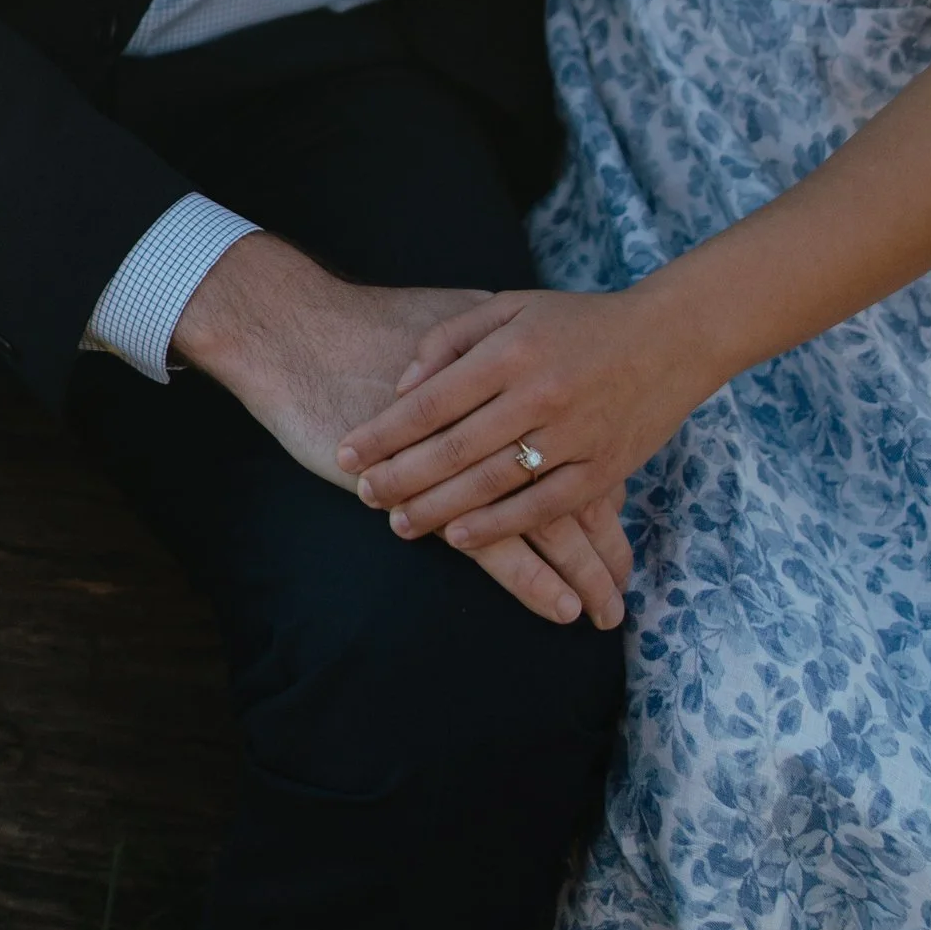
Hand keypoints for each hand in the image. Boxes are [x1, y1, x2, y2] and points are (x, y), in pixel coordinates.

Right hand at [173, 237, 630, 628]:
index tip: (626, 533)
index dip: (610, 491)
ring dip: (583, 570)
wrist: (301, 331)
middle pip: (578, 489)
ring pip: (550, 524)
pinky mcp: (433, 491)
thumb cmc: (373, 326)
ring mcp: (472, 458)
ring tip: (609, 611)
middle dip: (607, 543)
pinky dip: (534, 578)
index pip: (580, 443)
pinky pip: (498, 545)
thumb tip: (531, 370)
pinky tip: (561, 608)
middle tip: (629, 587)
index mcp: (519, 377)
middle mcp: (510, 417)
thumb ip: (497, 346)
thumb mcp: (454, 318)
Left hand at [336, 283, 700, 555]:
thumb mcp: (510, 307)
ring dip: (438, 508)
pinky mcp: (603, 468)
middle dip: (400, 477)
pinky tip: (459, 538)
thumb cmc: (578, 321)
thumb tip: (401, 387)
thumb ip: (450, 339)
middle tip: (361, 495)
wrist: (671, 338)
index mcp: (512, 350)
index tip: (346, 453)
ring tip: (397, 523)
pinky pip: (542, 507)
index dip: (383, 432)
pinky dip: (498, 526)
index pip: (431, 400)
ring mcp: (574, 434)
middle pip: (453, 448)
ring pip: (491, 483)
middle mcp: (539, 392)